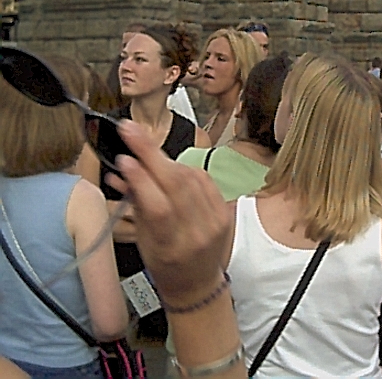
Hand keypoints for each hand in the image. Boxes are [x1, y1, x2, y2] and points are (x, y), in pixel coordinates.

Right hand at [107, 120, 232, 305]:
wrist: (198, 282)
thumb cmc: (165, 266)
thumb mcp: (143, 243)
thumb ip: (138, 206)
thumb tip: (125, 169)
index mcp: (172, 248)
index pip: (158, 207)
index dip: (140, 179)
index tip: (124, 158)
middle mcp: (198, 234)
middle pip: (177, 183)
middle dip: (151, 152)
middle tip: (130, 130)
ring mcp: (216, 221)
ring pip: (190, 176)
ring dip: (166, 159)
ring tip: (145, 150)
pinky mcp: (225, 211)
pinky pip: (204, 179)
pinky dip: (185, 167)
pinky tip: (170, 165)